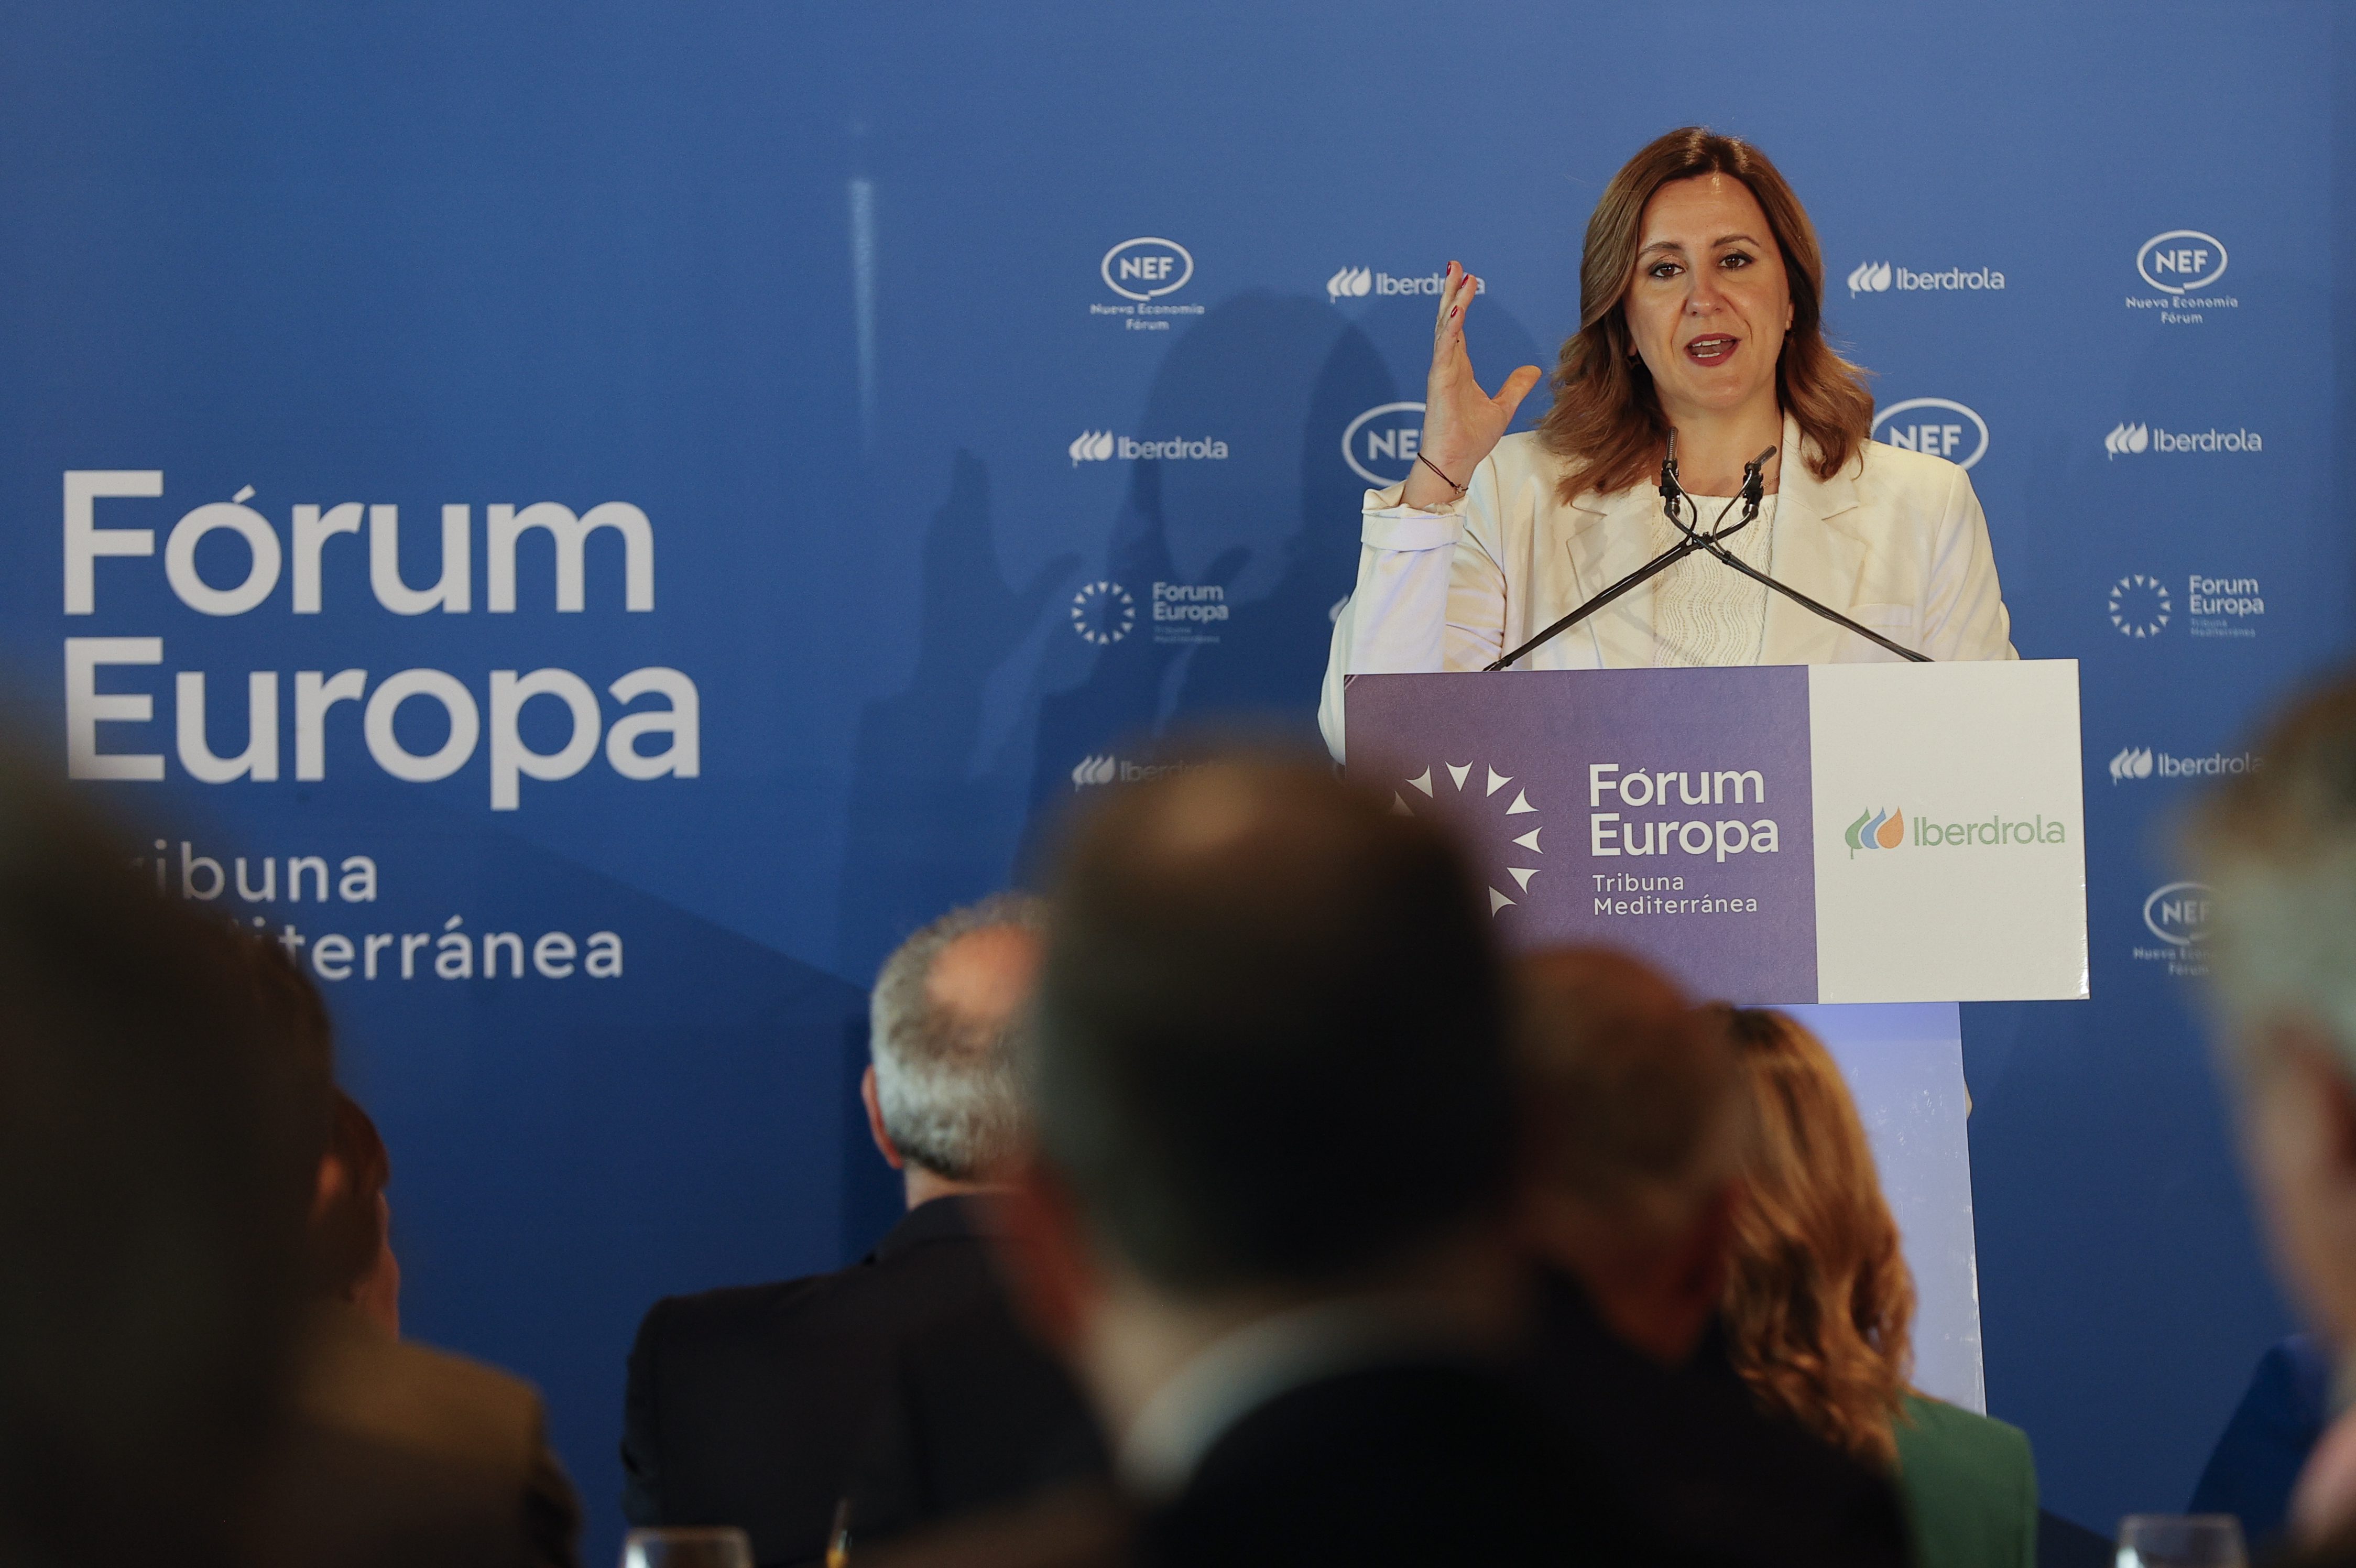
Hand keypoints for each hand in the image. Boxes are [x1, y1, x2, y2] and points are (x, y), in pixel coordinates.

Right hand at [1401, 262, 1541, 507]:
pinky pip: (1444, 352)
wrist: (1455, 464)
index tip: (1467, 278)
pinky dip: (1450, 330)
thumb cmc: (1470, 440)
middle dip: (1451, 291)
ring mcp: (1441, 373)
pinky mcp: (1439, 384)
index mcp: (1459, 368)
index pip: (1459, 327)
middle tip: (1455, 264)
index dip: (1462, 302)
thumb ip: (1515, 387)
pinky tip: (1456, 310)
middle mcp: (1447, 365)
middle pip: (1448, 320)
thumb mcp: (1501, 408)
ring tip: (1456, 276)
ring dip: (1450, 302)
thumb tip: (1532, 370)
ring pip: (1444, 329)